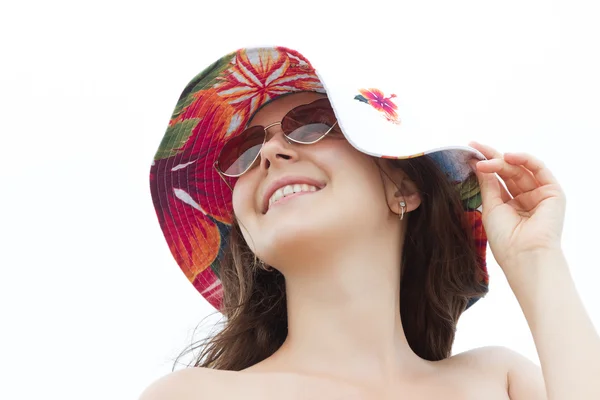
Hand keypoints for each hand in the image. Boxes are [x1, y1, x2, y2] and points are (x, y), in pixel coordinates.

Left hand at [468, 142, 565, 275]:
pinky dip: (524, 160)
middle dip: (491, 157)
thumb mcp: (490, 207)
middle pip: (507, 171)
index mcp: (509, 206)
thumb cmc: (505, 239)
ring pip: (520, 169)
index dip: (484, 166)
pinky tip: (508, 157)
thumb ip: (487, 184)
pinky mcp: (553, 193)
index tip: (469, 153)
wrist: (524, 255)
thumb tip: (479, 164)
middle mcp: (525, 199)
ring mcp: (539, 195)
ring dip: (502, 160)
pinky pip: (539, 170)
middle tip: (474, 147)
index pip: (496, 180)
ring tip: (485, 158)